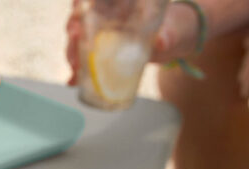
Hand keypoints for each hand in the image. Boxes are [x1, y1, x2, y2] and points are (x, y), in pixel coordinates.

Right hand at [65, 0, 201, 85]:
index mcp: (120, 5)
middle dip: (73, 28)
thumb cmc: (176, 27)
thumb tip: (162, 41)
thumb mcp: (176, 28)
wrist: (176, 43)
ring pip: (79, 42)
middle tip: (74, 37)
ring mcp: (102, 39)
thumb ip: (169, 34)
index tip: (77, 7)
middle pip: (81, 21)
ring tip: (75, 66)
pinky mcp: (102, 58)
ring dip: (72, 53)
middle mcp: (107, 19)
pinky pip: (86, 63)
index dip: (81, 2)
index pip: (93, 0)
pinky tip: (73, 81)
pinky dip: (77, 73)